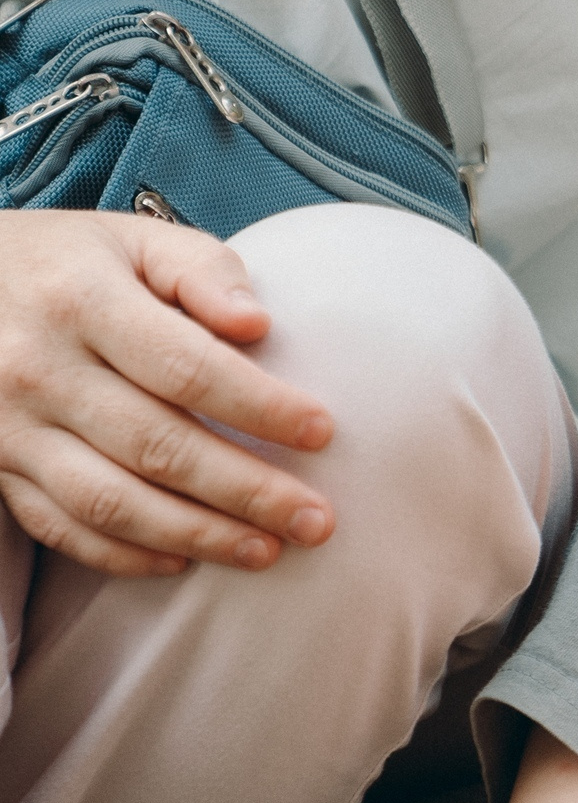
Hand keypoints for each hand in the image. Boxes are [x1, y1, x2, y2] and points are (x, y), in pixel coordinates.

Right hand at [0, 211, 334, 575]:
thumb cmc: (66, 265)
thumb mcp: (131, 241)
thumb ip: (202, 269)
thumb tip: (256, 322)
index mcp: (82, 302)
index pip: (186, 367)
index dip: (258, 406)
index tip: (322, 432)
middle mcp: (40, 370)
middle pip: (157, 446)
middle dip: (247, 491)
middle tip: (316, 520)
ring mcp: (10, 428)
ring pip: (111, 501)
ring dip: (197, 535)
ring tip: (268, 551)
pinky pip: (60, 527)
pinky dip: (123, 554)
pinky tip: (183, 561)